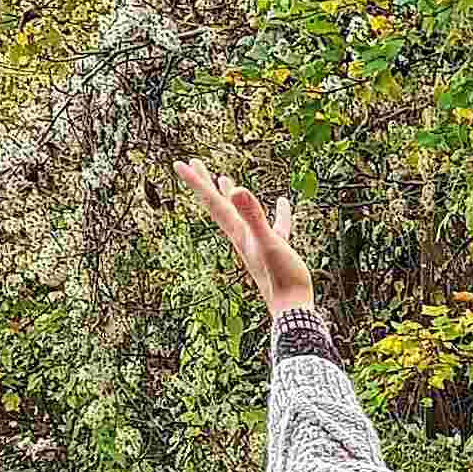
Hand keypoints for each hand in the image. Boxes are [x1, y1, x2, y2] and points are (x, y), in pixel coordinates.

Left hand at [173, 160, 314, 316]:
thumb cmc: (280, 278)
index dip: (196, 182)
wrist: (292, 308)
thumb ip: (253, 216)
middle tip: (192, 164)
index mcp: (237, 232)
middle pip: (218, 205)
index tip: (179, 163)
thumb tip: (237, 189)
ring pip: (239, 214)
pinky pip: (273, 225)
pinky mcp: (274, 249)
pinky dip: (276, 212)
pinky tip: (281, 202)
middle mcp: (241, 236)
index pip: (212, 202)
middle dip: (204, 184)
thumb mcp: (268, 242)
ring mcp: (256, 243)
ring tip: (224, 180)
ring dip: (230, 196)